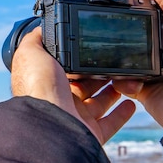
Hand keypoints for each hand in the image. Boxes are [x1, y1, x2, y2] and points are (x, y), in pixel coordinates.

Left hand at [11, 27, 135, 144]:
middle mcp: (61, 100)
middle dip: (101, 74)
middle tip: (118, 62)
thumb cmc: (38, 87)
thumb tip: (40, 29)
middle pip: (86, 85)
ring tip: (127, 79)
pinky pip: (110, 124)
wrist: (50, 121)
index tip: (96, 48)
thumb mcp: (31, 53)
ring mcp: (76, 118)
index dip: (81, 59)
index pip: (68, 69)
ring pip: (99, 103)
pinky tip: (131, 103)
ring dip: (114, 90)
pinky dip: (122, 114)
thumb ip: (35, 39)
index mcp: (48, 82)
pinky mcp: (91, 132)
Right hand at [113, 0, 162, 129]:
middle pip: (131, 29)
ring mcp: (151, 67)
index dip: (132, 0)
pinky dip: (121, 80)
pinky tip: (129, 82)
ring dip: (116, 57)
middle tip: (102, 26)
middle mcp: (162, 45)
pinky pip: (122, 80)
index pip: (149, 6)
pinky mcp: (142, 88)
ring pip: (122, 55)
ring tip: (112, 56)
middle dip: (117, 30)